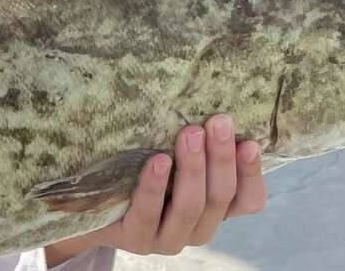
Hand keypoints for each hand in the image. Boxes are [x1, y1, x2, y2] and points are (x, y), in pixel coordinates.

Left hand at [45, 115, 266, 262]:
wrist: (93, 208)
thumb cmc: (140, 174)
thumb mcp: (174, 160)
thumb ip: (196, 146)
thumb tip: (212, 104)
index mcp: (214, 211)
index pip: (248, 200)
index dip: (251, 173)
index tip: (249, 141)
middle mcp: (197, 229)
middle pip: (219, 198)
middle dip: (221, 158)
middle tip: (218, 122)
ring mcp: (167, 239)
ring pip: (190, 207)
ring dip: (193, 168)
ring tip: (190, 134)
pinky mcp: (136, 239)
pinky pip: (149, 213)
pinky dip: (155, 186)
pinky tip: (158, 161)